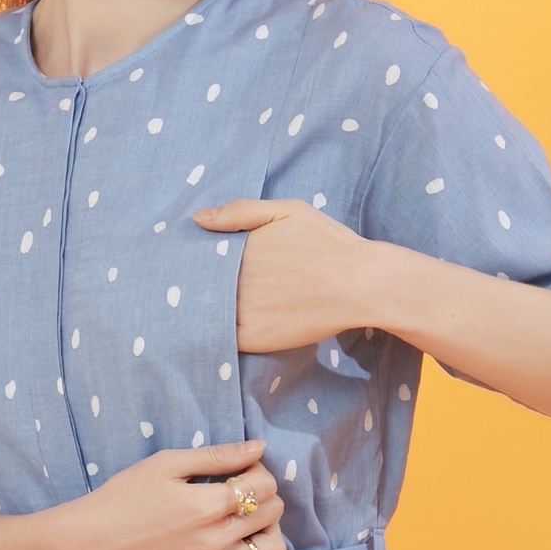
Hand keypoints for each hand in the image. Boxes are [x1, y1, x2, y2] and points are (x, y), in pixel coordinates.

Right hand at [58, 439, 287, 549]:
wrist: (96, 541)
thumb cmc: (126, 496)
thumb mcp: (167, 464)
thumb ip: (217, 456)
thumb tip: (257, 447)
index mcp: (206, 506)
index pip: (263, 484)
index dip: (256, 468)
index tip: (237, 466)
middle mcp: (216, 540)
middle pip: (272, 512)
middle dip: (263, 492)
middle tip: (238, 485)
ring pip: (273, 548)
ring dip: (269, 527)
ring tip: (246, 515)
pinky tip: (241, 540)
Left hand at [192, 198, 375, 351]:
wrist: (362, 285)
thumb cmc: (329, 244)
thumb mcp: (288, 211)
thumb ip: (240, 211)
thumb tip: (197, 219)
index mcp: (238, 248)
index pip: (198, 257)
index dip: (192, 262)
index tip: (187, 264)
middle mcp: (235, 279)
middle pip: (198, 285)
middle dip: (193, 286)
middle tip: (187, 290)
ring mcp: (242, 310)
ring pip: (205, 312)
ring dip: (200, 311)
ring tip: (194, 311)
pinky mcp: (254, 337)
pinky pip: (220, 338)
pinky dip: (213, 334)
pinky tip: (214, 329)